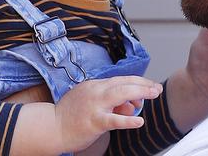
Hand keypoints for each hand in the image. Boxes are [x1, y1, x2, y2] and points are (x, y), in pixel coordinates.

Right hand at [12, 75, 161, 154]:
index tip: (149, 86)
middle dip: (143, 84)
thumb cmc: (69, 116)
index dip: (138, 82)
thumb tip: (132, 105)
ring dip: (140, 93)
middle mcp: (96, 91)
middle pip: (124, 82)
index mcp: (95, 85)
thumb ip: (111, 101)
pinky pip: (114, 120)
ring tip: (153, 95)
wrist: (50, 128)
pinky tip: (139, 121)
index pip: (121, 79)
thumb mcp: (90, 101)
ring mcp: (95, 105)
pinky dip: (128, 120)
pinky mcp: (94, 121)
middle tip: (157, 88)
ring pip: (121, 94)